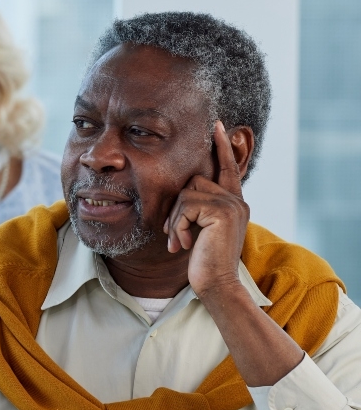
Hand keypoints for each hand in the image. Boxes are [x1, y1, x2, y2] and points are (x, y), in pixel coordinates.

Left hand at [164, 121, 250, 296]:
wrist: (216, 284)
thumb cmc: (203, 261)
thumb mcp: (200, 230)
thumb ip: (198, 209)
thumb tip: (183, 192)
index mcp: (233, 202)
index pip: (227, 168)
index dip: (221, 147)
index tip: (216, 125)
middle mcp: (236, 200)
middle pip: (193, 181)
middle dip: (176, 208)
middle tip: (174, 233)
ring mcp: (232, 204)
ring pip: (186, 194)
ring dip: (175, 220)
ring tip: (179, 242)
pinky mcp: (222, 212)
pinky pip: (185, 206)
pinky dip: (177, 227)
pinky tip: (182, 246)